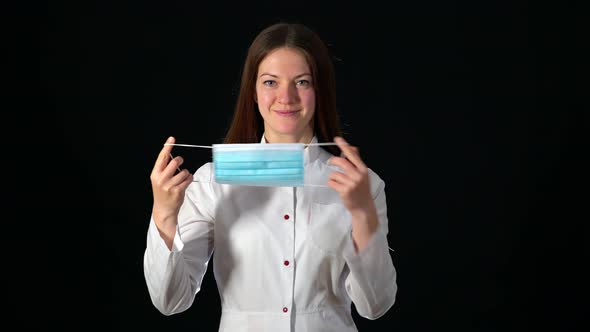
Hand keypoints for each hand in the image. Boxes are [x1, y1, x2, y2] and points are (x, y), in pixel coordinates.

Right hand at [150, 136, 192, 227]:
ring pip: (183, 171)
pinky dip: (189, 178)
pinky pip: (188, 179)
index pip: (161, 158)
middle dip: (180, 160)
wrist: (163, 209)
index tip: (171, 139)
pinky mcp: (177, 191)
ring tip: (183, 177)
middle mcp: (161, 179)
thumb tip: (170, 156)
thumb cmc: (162, 192)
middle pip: (174, 162)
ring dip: (186, 173)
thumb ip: (164, 169)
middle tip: (181, 162)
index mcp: (155, 174)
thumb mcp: (159, 179)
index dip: (167, 147)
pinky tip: (186, 181)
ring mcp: (169, 185)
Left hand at [328, 136, 378, 250]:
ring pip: (334, 174)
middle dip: (333, 161)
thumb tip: (353, 148)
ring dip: (333, 177)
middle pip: (341, 162)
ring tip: (338, 182)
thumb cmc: (362, 190)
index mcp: (363, 169)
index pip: (352, 154)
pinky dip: (331, 184)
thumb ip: (357, 162)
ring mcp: (351, 183)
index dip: (344, 146)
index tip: (338, 139)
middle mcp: (358, 175)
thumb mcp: (363, 175)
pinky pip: (332, 182)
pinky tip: (336, 187)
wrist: (363, 208)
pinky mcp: (344, 191)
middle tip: (331, 162)